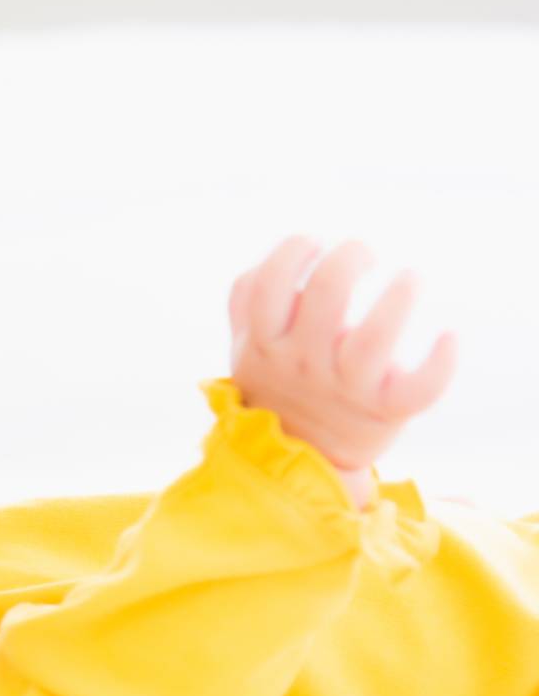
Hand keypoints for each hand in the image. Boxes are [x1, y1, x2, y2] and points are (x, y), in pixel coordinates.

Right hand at [227, 236, 456, 506]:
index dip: (293, 251)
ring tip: (410, 277)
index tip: (314, 241)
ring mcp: (345, 387)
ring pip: (372, 337)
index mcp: (266, 343)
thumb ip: (247, 300)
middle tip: (366, 252)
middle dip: (351, 256)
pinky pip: (418, 389)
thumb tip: (273, 255)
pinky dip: (441, 363)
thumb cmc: (280, 383)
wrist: (301, 455)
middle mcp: (302, 363)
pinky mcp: (385, 409)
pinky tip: (448, 337)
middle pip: (326, 293)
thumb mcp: (247, 346)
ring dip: (398, 297)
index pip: (268, 285)